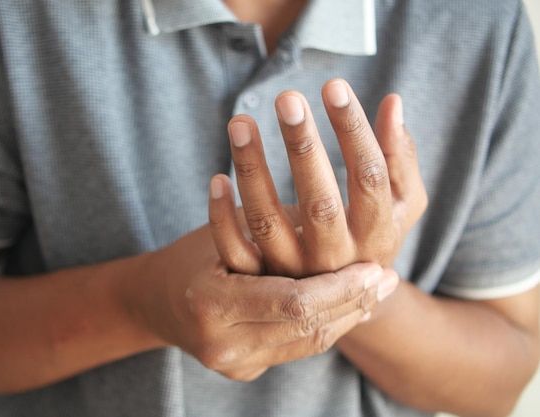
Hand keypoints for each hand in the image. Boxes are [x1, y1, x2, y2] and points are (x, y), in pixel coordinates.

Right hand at [133, 225, 395, 380]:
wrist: (155, 301)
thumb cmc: (192, 254)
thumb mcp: (228, 232)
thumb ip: (278, 232)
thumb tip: (340, 220)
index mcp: (211, 303)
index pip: (294, 302)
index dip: (341, 286)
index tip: (376, 268)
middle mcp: (222, 344)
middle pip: (309, 328)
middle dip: (354, 302)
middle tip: (388, 278)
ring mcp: (233, 365)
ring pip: (309, 343)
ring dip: (347, 316)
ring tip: (376, 290)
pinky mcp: (244, 370)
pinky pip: (297, 347)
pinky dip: (326, 324)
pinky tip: (349, 306)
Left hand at [209, 79, 426, 276]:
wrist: (347, 301)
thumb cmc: (374, 235)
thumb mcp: (402, 203)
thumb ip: (399, 157)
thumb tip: (393, 102)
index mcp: (376, 235)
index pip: (369, 177)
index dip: (353, 131)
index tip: (333, 86)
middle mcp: (336, 259)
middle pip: (320, 202)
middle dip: (303, 147)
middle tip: (287, 98)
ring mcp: (295, 272)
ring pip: (268, 222)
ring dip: (252, 170)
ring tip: (240, 122)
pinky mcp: (260, 280)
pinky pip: (235, 251)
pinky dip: (222, 217)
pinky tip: (217, 177)